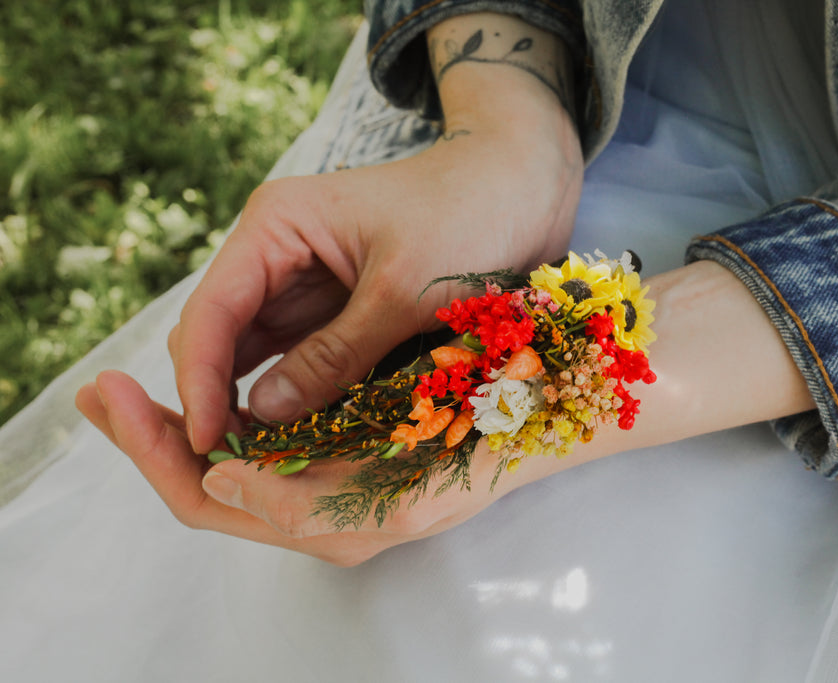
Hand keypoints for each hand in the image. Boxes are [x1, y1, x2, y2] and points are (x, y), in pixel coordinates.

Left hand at [76, 370, 567, 565]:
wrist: (560, 404)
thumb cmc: (496, 427)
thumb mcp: (406, 477)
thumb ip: (308, 497)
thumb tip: (222, 476)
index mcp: (335, 522)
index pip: (211, 497)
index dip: (157, 451)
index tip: (120, 399)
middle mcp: (325, 510)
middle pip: (206, 486)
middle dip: (148, 438)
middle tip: (98, 390)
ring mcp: (335, 478)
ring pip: (231, 462)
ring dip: (180, 423)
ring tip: (132, 386)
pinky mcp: (349, 447)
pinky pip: (268, 440)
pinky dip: (228, 411)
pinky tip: (212, 377)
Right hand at [171, 14, 582, 453]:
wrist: (525, 183)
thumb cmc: (472, 215)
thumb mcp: (404, 291)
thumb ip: (334, 354)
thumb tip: (262, 412)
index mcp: (277, 225)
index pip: (212, 312)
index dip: (199, 382)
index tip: (204, 443)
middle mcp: (278, 252)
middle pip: (221, 335)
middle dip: (217, 396)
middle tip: (228, 467)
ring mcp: (306, 281)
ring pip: (257, 353)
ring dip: (254, 402)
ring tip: (255, 464)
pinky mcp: (338, 306)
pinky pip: (302, 357)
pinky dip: (297, 394)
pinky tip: (297, 436)